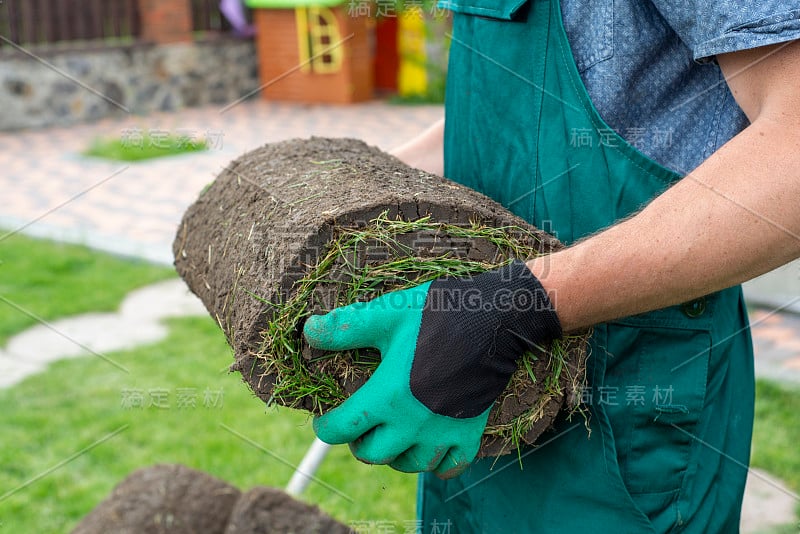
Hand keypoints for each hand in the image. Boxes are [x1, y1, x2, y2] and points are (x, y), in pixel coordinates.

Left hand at [303, 260, 561, 477]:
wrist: (495, 318)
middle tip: (359, 426)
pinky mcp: (470, 433)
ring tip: (391, 436)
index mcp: (388, 396)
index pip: (342, 429)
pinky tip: (427, 447)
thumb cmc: (437, 313)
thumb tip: (309, 331)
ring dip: (393, 455)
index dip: (326, 427)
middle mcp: (413, 423)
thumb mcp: (387, 314)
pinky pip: (447, 467)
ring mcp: (444, 432)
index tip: (324, 420)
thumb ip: (346, 327)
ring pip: (408, 465)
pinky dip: (433, 464)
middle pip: (372, 455)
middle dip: (358, 444)